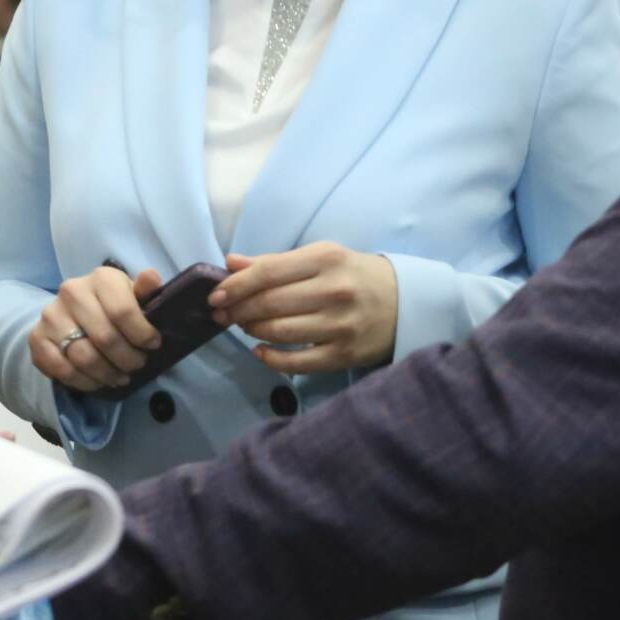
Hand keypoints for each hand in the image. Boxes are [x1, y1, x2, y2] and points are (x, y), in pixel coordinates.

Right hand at [27, 265, 163, 392]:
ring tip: (120, 377)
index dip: (142, 335)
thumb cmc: (112, 304)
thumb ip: (145, 290)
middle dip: (127, 359)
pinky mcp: (36, 338)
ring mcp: (51, 315)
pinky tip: (97, 381)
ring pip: (84, 357)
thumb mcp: (132, 295)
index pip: (122, 311)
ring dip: (107, 374)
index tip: (153, 345)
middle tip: (137, 366)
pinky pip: (62, 369)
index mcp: (100, 278)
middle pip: (105, 338)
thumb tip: (152, 277)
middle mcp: (71, 291)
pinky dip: (84, 382)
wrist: (73, 311)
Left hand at [209, 242, 398, 373]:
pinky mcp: (344, 355)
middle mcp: (333, 291)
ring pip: (280, 332)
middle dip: (237, 310)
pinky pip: (298, 362)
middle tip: (221, 314)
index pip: (268, 272)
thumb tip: (231, 263)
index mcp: (325, 259)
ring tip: (242, 326)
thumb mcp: (320, 257)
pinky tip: (259, 350)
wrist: (404, 302)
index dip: (235, 285)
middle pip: (270, 304)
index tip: (215, 295)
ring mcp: (340, 325)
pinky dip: (271, 358)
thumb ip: (275, 262)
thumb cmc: (354, 275)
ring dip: (252, 330)